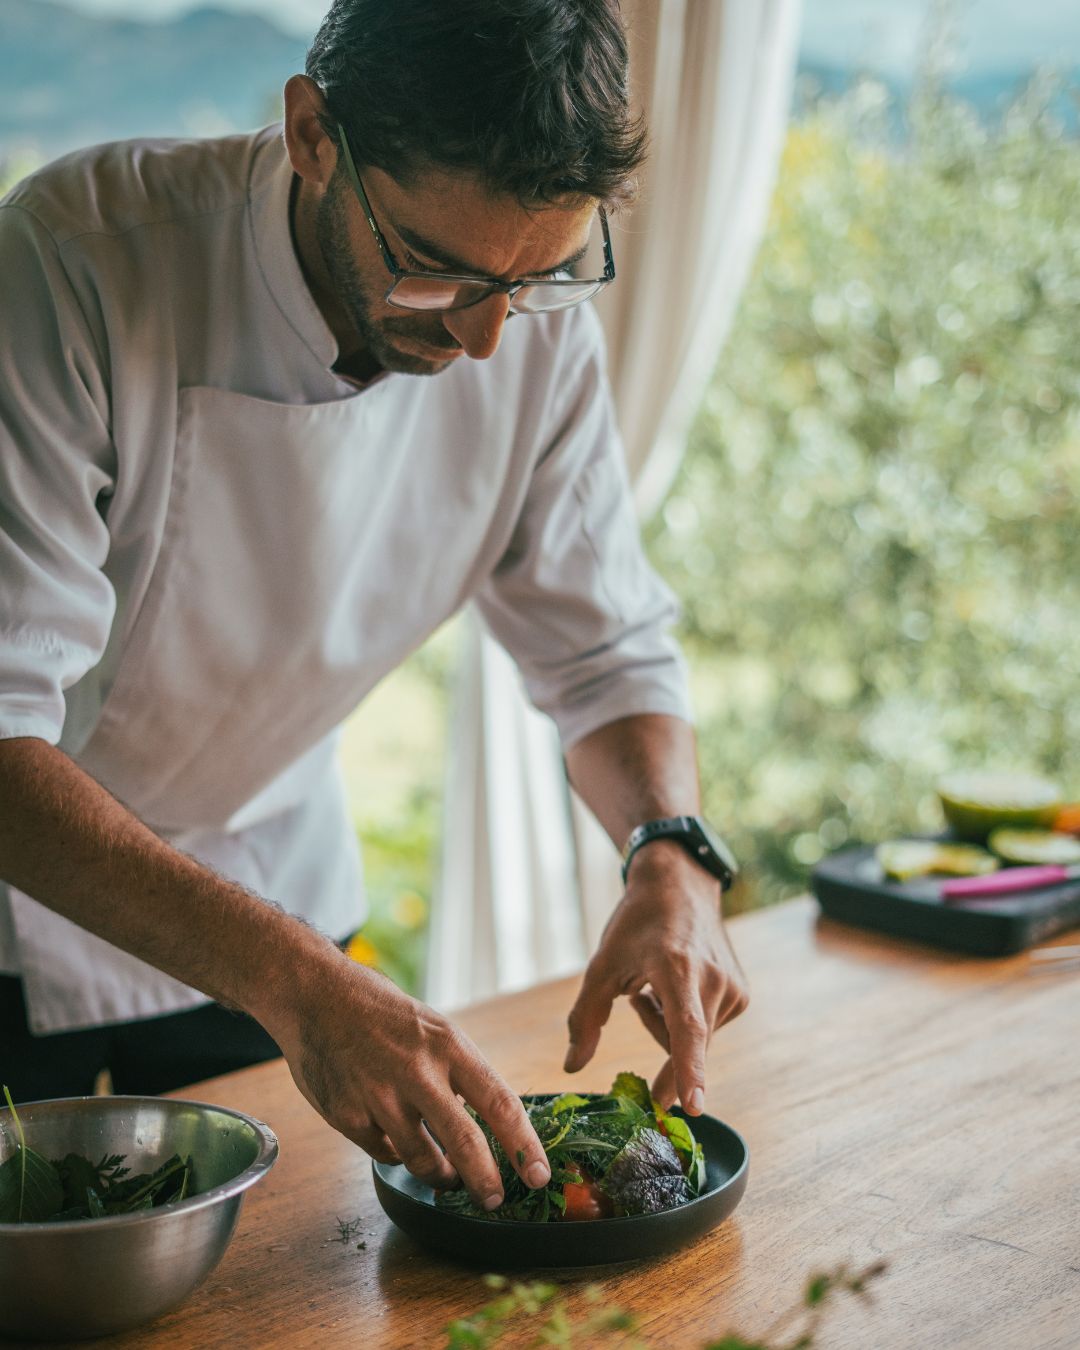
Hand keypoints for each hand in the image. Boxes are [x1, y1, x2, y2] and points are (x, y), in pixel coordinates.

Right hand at [266, 946, 550, 1208]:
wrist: (317, 996)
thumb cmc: (384, 1014)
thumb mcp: (434, 1029)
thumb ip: (459, 1075)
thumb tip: (490, 1125)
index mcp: (448, 1045)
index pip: (499, 1102)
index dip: (523, 1145)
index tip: (539, 1176)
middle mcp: (417, 1070)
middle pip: (464, 1141)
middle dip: (485, 1180)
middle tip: (495, 1200)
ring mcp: (379, 1095)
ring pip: (421, 1158)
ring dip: (440, 1175)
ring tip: (446, 1177)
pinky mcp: (347, 1114)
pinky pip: (383, 1153)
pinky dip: (395, 1154)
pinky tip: (395, 1139)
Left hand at [563, 840, 748, 1111]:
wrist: (680, 886)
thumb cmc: (637, 924)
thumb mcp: (602, 965)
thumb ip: (585, 1018)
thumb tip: (572, 1067)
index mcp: (678, 969)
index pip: (687, 1029)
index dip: (689, 1071)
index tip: (694, 1108)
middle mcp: (714, 980)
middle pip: (683, 1043)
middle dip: (656, 1032)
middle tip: (640, 996)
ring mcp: (733, 989)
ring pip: (694, 1041)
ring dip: (669, 1025)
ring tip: (660, 982)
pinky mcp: (742, 995)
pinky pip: (707, 1028)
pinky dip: (686, 1017)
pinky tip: (678, 983)